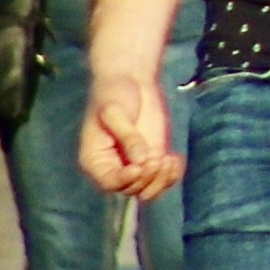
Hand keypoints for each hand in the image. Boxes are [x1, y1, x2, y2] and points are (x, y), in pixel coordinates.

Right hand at [81, 70, 183, 199]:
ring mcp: (135, 164)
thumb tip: (140, 160)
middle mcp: (114, 167)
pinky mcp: (152, 158)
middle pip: (131, 189)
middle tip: (155, 157)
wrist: (131, 79)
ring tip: (167, 160)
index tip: (139, 167)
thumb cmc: (113, 93)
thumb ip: (127, 136)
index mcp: (95, 159)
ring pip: (148, 190)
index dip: (125, 180)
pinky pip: (163, 179)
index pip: (109, 182)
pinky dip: (172, 175)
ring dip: (160, 181)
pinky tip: (174, 159)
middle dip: (146, 177)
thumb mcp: (114, 111)